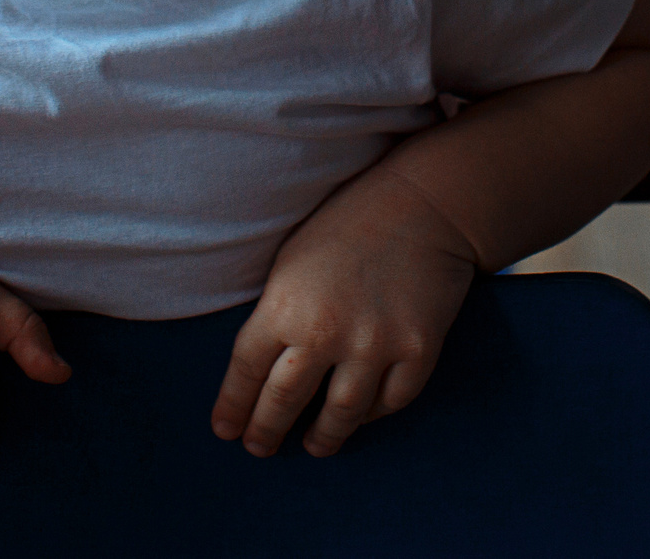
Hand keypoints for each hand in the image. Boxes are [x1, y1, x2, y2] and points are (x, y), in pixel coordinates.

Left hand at [211, 169, 480, 458]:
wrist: (423, 203)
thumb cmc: (347, 225)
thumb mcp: (290, 262)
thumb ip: (276, 314)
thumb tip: (261, 369)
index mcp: (283, 305)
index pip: (246, 372)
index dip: (233, 407)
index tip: (226, 430)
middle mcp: (324, 331)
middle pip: (283, 401)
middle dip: (265, 430)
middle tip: (259, 446)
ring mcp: (374, 344)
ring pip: (339, 415)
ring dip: (322, 438)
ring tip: (313, 445)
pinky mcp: (417, 350)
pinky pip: (390, 402)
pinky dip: (371, 415)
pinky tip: (358, 417)